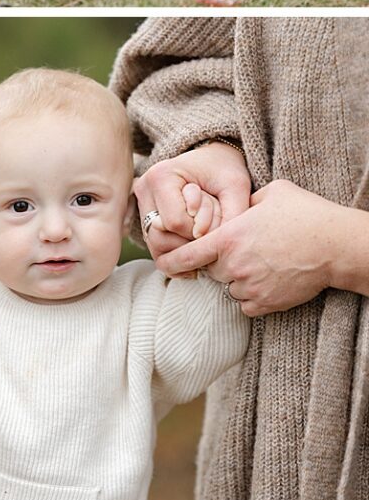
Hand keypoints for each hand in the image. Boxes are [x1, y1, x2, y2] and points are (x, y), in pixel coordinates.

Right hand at [136, 141, 251, 256]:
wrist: (211, 159)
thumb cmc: (224, 170)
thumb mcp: (236, 187)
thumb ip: (232, 216)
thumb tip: (215, 249)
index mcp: (160, 177)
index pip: (175, 222)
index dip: (201, 231)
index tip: (219, 220)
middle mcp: (143, 189)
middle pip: (160, 236)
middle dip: (191, 241)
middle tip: (211, 229)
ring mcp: (140, 202)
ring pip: (154, 244)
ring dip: (183, 247)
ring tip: (203, 233)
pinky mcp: (143, 214)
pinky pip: (154, 244)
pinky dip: (176, 249)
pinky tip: (194, 242)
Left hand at [158, 179, 368, 315]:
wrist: (337, 245)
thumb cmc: (305, 214)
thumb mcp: (267, 194)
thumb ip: (239, 202)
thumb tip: (226, 204)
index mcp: (227, 238)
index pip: (183, 256)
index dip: (169, 261)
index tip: (162, 263)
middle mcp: (234, 265)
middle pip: (209, 271)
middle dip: (218, 264)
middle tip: (241, 253)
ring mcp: (250, 286)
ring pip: (228, 288)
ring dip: (236, 280)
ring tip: (259, 265)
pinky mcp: (267, 303)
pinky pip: (245, 305)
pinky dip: (250, 297)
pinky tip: (265, 281)